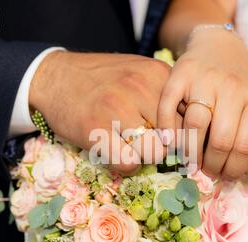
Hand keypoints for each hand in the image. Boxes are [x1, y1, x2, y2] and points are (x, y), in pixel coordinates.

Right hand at [30, 51, 179, 173]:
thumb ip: (165, 94)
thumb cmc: (103, 78)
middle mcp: (140, 89)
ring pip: (155, 152)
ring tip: (134, 147)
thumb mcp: (139, 72)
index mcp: (156, 74)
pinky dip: (126, 163)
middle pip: (176, 137)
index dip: (184, 133)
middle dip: (167, 147)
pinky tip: (117, 151)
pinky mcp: (95, 131)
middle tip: (152, 144)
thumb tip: (191, 127)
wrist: (56, 76)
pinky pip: (129, 163)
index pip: (190, 116)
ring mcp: (116, 110)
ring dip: (146, 156)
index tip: (173, 140)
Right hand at [157, 27, 247, 180]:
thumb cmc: (237, 81)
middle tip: (206, 170)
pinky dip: (167, 128)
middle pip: (221, 140)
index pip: (246, 146)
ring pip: (195, 126)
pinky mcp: (180, 73)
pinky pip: (169, 107)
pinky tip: (170, 142)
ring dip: (191, 152)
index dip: (234, 168)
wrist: (217, 43)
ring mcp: (204, 79)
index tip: (224, 176)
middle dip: (212, 164)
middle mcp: (231, 87)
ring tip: (190, 161)